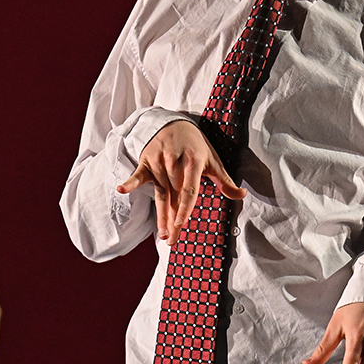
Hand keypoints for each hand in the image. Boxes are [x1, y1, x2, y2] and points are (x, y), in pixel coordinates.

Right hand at [116, 120, 245, 242]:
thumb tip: (242, 195)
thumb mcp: (212, 160)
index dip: (184, 207)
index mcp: (193, 161)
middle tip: (171, 241)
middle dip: (172, 220)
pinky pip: (138, 174)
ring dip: (160, 215)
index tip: (180, 223)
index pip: (189, 189)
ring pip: (160, 193)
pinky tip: (121, 189)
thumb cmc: (195, 146)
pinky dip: (130, 182)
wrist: (173, 123)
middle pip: (173, 197)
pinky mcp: (146, 161)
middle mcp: (174, 162)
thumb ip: (225, 181)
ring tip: (162, 235)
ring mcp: (158, 161)